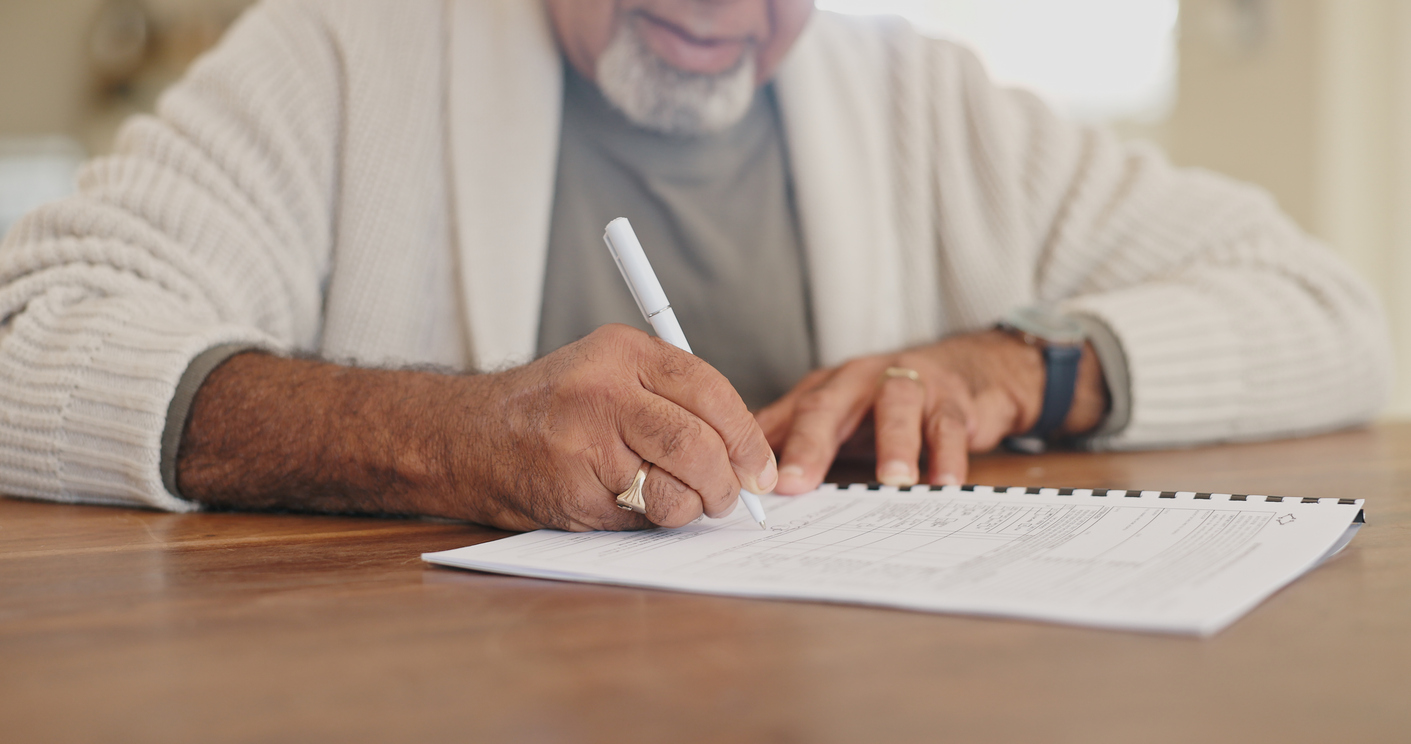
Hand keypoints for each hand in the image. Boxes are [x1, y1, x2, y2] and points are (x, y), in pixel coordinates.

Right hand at [178, 324, 777, 530]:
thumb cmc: (550, 410)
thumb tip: (748, 455)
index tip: (762, 469)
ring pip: (676, 488)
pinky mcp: (570, 489)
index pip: (710, 390)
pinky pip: (638, 516)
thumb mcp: (610, 374)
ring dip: (690, 508)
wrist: (463, 437)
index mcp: (623, 351)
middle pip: (700, 444)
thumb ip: (672, 399)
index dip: (747, 437)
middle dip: (727, 483)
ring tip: (676, 502)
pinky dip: (647, 520)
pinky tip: (625, 505)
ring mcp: (583, 440)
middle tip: (730, 498)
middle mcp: (604, 389)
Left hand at [754, 330, 1107, 492]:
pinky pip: (949, 426)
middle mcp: (861, 380)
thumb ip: (788, 435)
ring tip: (892, 481)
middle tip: (796, 482)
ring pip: (897, 405)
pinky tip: (944, 483)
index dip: (768, 447)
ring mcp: (909, 384)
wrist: (965, 370)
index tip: (751, 485)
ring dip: (895, 443)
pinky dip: (948, 455)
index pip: (790, 414)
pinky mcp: (953, 399)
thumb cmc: (885, 402)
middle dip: (811, 443)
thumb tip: (734, 469)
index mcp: (827, 388)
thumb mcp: (834, 413)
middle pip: (829, 404)